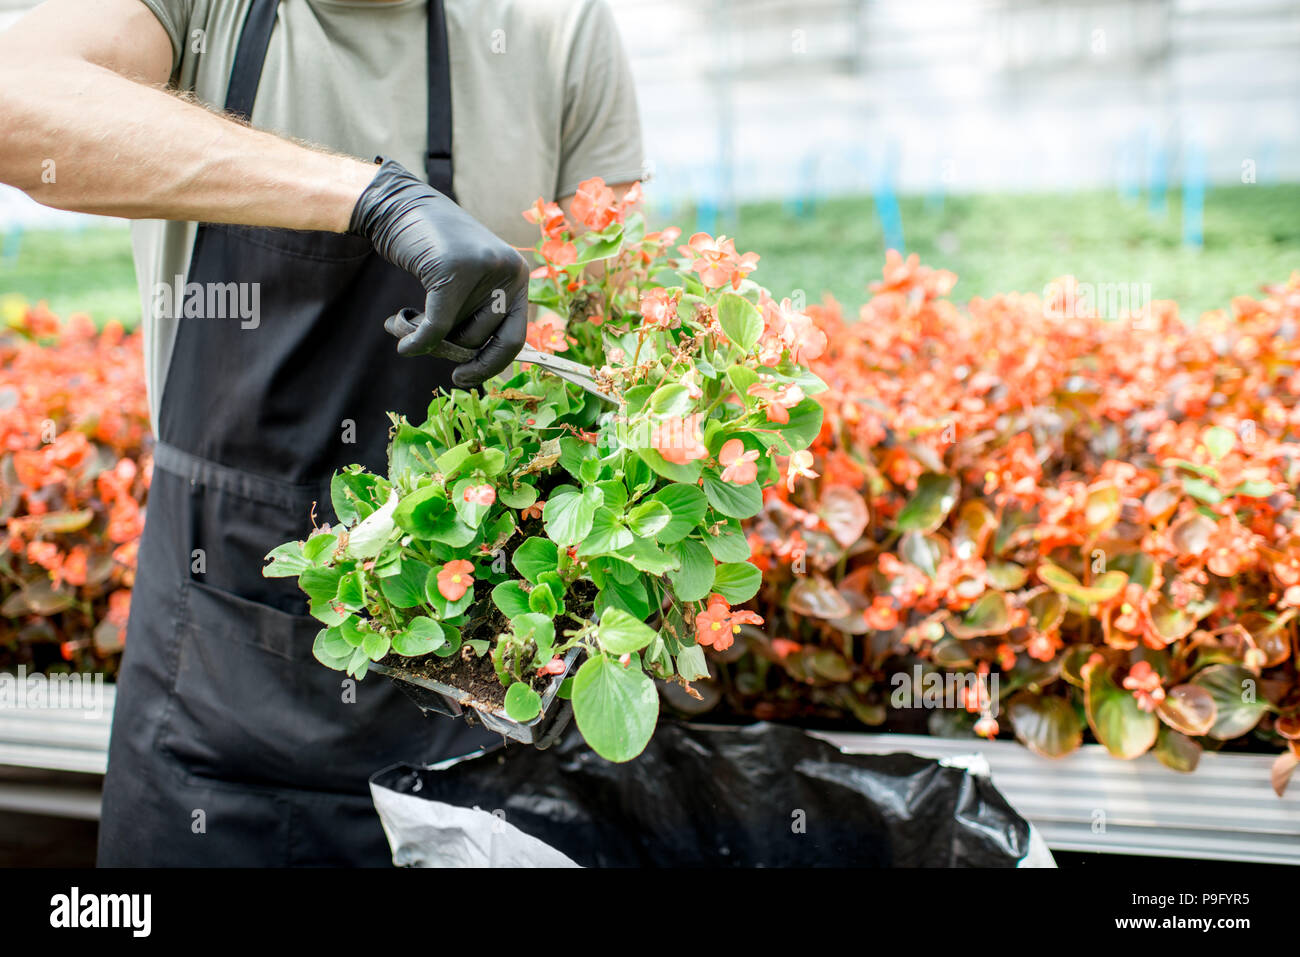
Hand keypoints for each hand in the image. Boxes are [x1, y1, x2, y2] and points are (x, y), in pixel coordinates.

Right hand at [350, 159, 527, 386]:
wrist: (399, 208)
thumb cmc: (431, 251)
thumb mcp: (466, 283)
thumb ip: (476, 316)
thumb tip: (478, 370)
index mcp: (517, 278)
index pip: (515, 339)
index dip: (490, 365)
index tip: (465, 379)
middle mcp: (510, 272)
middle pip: (483, 341)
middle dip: (451, 350)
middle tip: (425, 341)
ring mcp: (484, 269)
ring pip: (459, 335)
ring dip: (428, 341)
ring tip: (406, 323)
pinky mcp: (454, 270)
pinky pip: (436, 326)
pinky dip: (416, 341)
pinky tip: (403, 344)